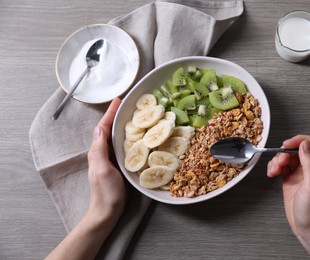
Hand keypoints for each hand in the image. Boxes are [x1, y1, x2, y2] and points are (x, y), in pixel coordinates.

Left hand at [46, 98, 126, 259]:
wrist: (107, 212)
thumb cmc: (106, 192)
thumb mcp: (101, 169)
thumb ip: (99, 149)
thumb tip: (99, 127)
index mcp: (98, 150)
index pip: (103, 127)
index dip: (110, 113)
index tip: (119, 100)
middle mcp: (103, 152)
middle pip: (109, 128)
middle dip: (117, 115)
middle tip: (129, 104)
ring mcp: (110, 158)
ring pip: (116, 136)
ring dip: (123, 124)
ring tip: (134, 115)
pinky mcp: (118, 164)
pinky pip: (122, 146)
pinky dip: (128, 137)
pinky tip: (136, 136)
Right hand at [267, 135, 309, 258]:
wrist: (308, 229)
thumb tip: (305, 145)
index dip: (300, 140)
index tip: (287, 145)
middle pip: (296, 148)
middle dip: (285, 152)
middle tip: (280, 163)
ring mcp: (300, 173)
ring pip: (287, 156)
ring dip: (277, 160)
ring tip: (273, 171)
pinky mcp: (290, 179)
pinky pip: (280, 166)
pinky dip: (274, 167)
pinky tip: (271, 174)